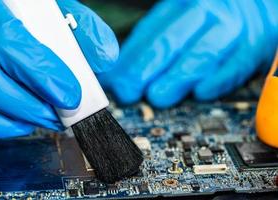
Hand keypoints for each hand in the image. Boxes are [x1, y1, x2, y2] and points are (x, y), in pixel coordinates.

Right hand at [0, 0, 118, 137]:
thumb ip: (83, 29)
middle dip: (34, 105)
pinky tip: (27, 120)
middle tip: (66, 112)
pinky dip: (3, 124)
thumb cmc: (34, 12)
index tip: (71, 96)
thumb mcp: (59, 10)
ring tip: (54, 117)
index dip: (41, 73)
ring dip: (22, 117)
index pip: (7, 40)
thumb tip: (104, 59)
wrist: (13, 12)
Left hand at [100, 0, 277, 107]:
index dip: (129, 60)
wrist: (253, 9)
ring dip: (177, 78)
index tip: (114, 82)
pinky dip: (218, 80)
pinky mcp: (253, 46)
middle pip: (170, 41)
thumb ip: (150, 47)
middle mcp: (205, 13)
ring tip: (157, 96)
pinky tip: (200, 92)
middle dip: (145, 69)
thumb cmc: (208, 23)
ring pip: (201, 54)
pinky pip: (235, 65)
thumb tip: (119, 76)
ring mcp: (230, 29)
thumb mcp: (177, 25)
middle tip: (128, 91)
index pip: (149, 34)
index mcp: (181, 6)